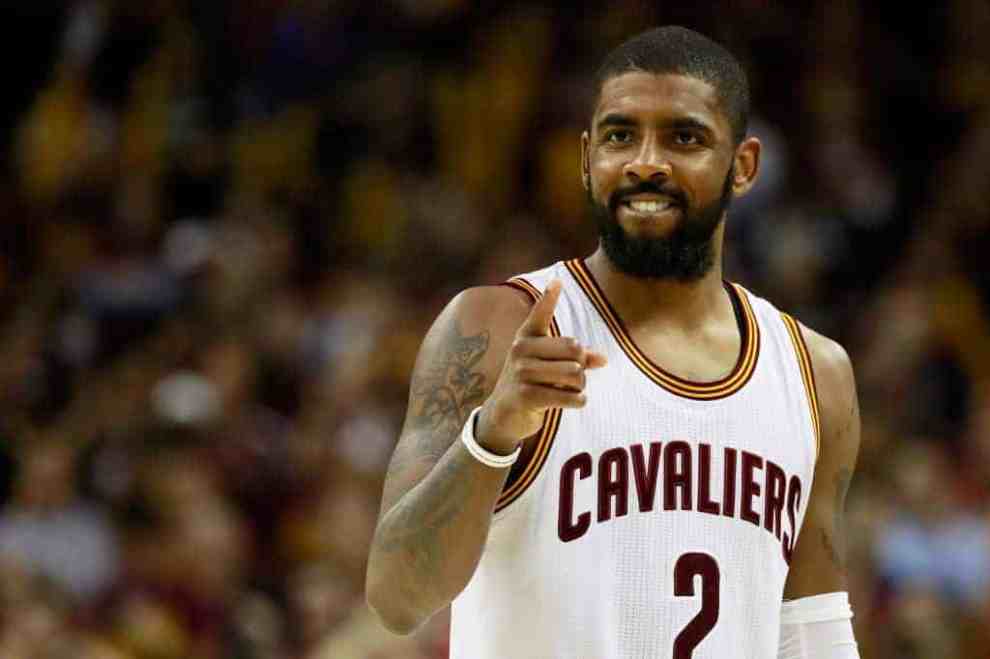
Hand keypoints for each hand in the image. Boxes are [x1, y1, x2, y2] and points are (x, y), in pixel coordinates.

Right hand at [476, 280, 606, 453]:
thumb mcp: (550, 366)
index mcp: (526, 337)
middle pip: (574, 350)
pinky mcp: (526, 396)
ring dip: (581, 386)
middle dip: (583, 367)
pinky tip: (574, 401)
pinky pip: (570, 396)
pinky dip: (578, 400)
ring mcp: (522, 372)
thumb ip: (577, 359)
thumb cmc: (531, 383)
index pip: (540, 314)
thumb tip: (603, 359)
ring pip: (575, 374)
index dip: (549, 298)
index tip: (557, 282)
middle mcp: (521, 350)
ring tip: (571, 390)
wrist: (504, 414)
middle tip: (575, 377)